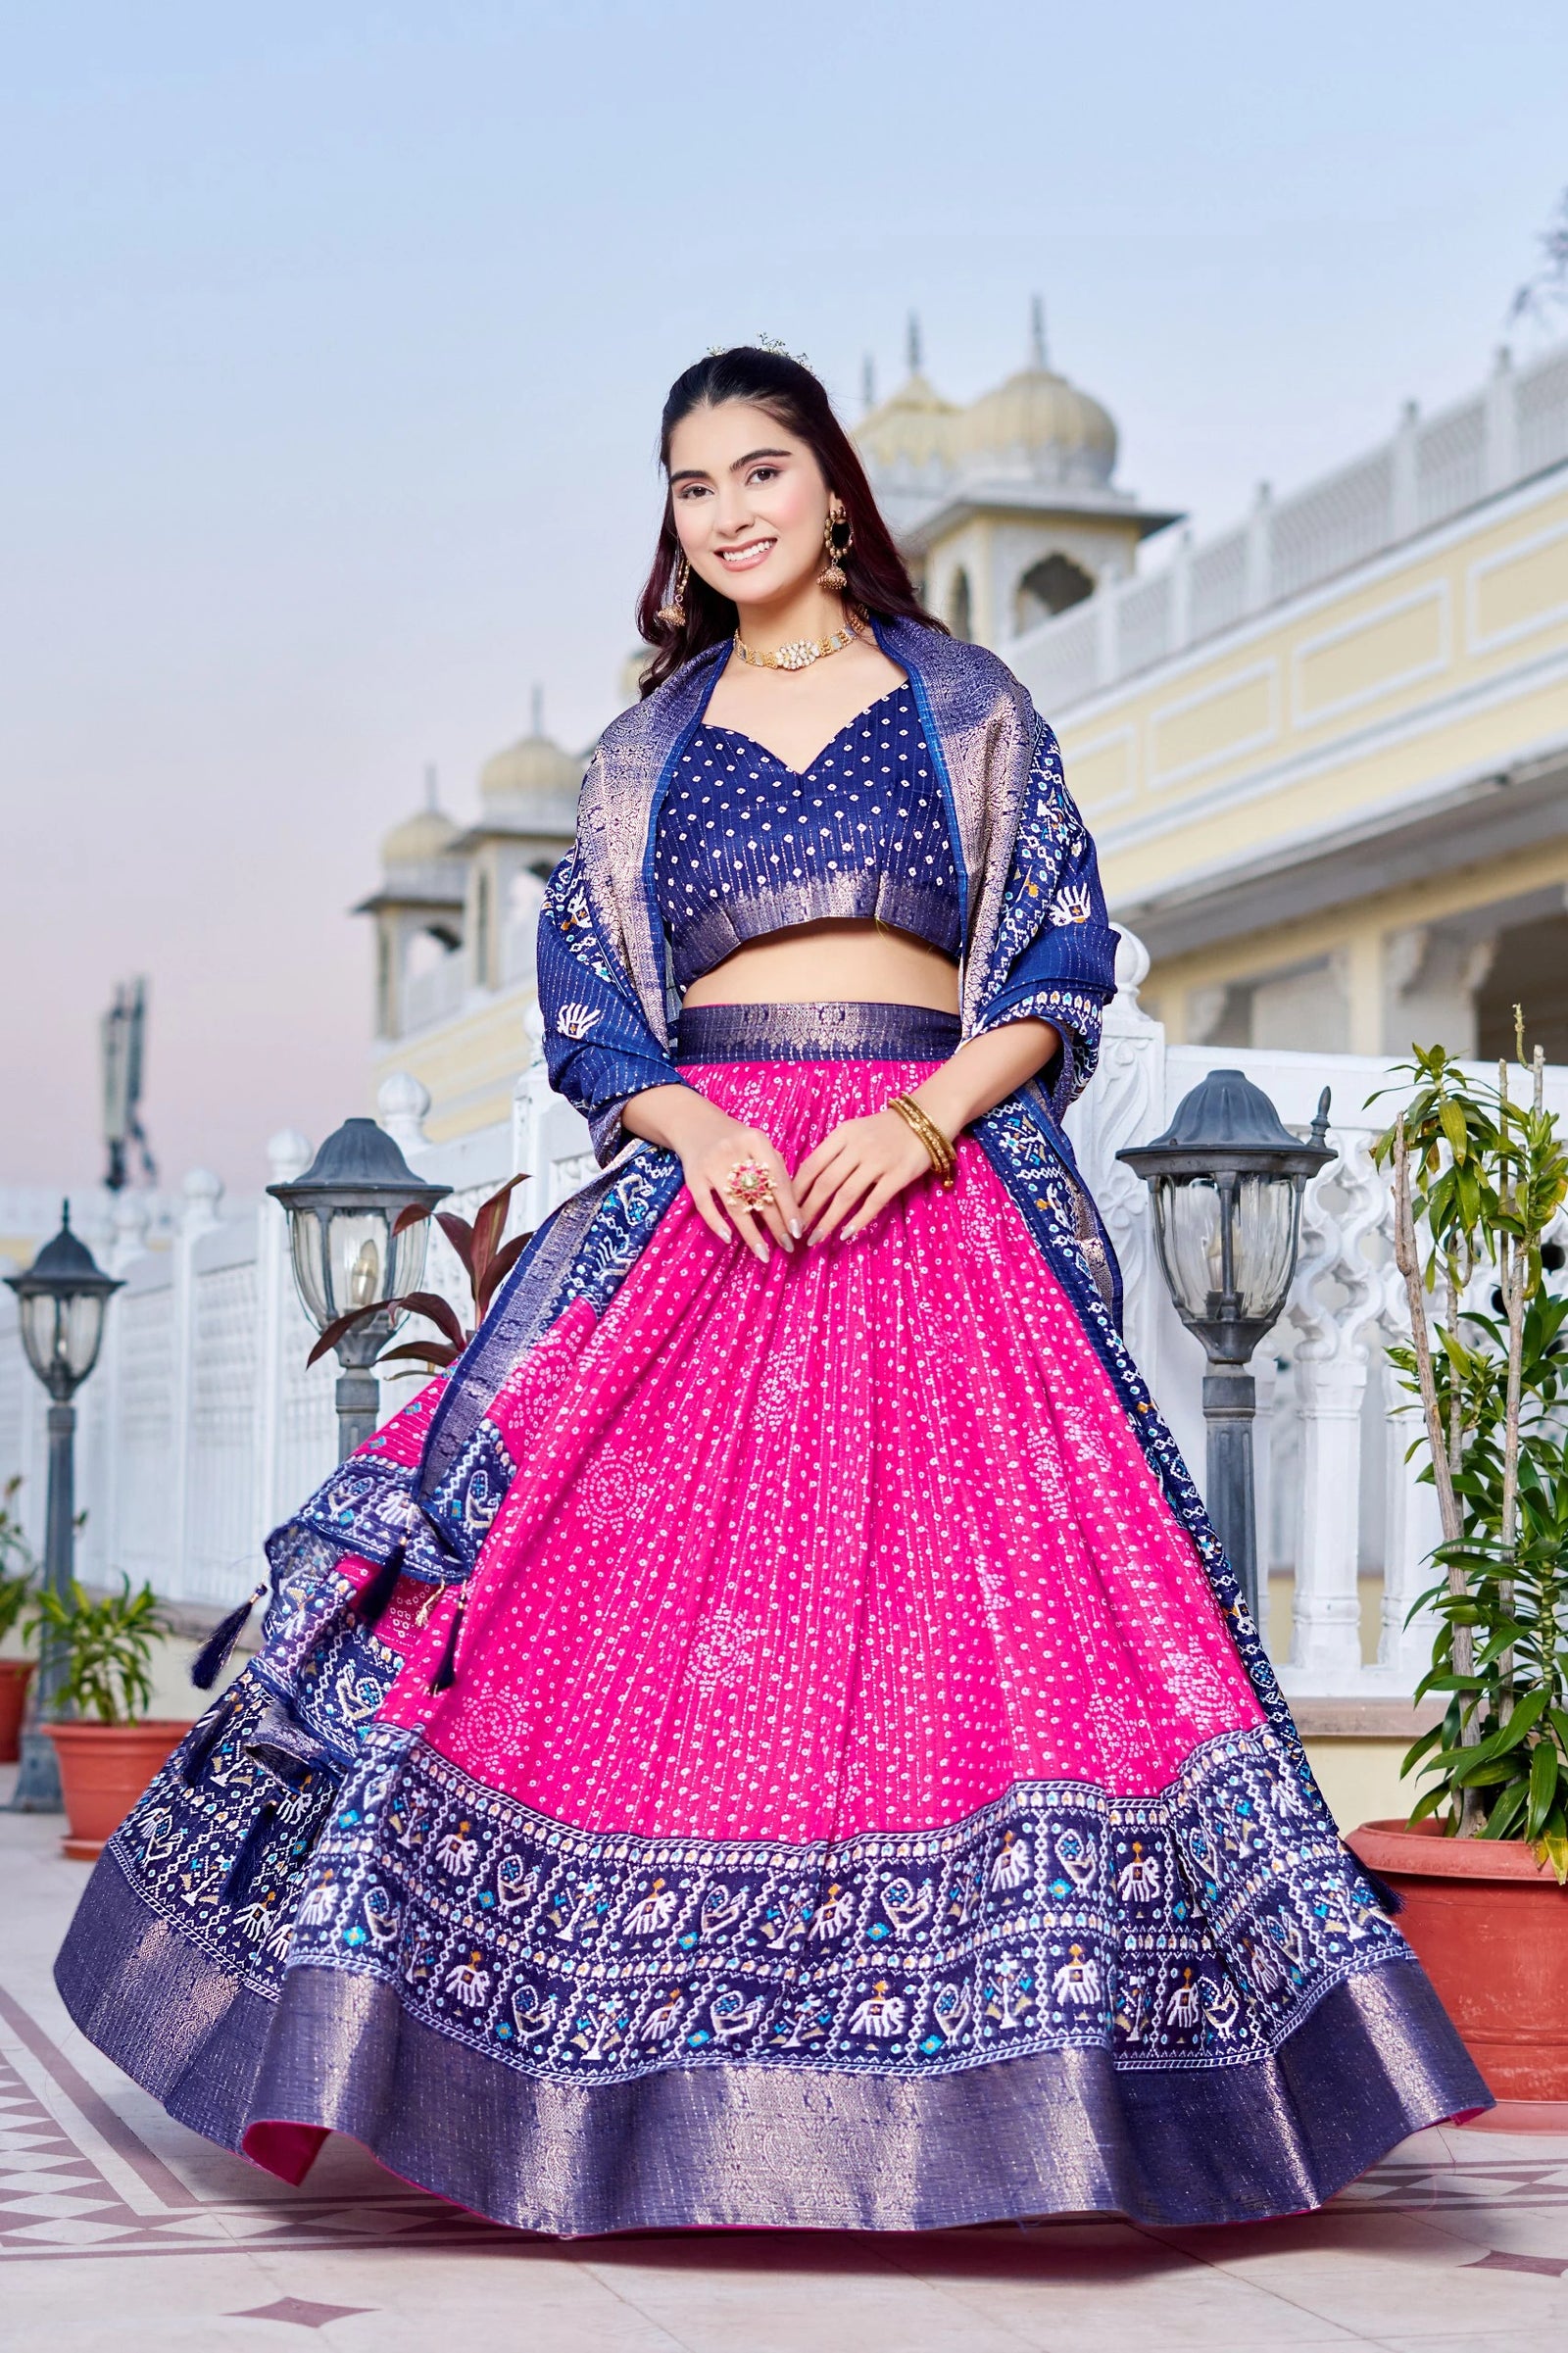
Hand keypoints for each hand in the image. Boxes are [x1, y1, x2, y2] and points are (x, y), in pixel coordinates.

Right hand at [657, 1093, 802, 1262]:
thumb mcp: (758, 1145)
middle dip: (776, 1224)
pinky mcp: (693, 1177)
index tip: (798, 1230)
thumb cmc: (735, 1140)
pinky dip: (716, 1223)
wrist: (694, 1124)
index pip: (778, 1180)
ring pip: (734, 1205)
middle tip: (787, 1246)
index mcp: (756, 1141)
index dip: (789, 1207)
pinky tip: (729, 1238)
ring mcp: (711, 1164)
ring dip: (751, 1233)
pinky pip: (705, 1205)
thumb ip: (775, 1169)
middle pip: (759, 1195)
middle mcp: (733, 1151)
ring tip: (763, 1253)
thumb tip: (793, 1210)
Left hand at [795, 1106, 944, 1244]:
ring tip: (816, 1238)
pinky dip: (858, 1219)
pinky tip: (846, 1233)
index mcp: (842, 1134)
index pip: (812, 1165)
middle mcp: (858, 1147)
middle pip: (825, 1183)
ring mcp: (879, 1161)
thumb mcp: (854, 1131)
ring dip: (828, 1220)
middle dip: (807, 1210)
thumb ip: (833, 1152)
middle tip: (795, 1230)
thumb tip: (805, 1182)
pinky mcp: (898, 1175)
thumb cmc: (884, 1129)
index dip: (796, 1190)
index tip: (785, 1209)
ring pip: (846, 1195)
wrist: (924, 1120)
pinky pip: (874, 1201)